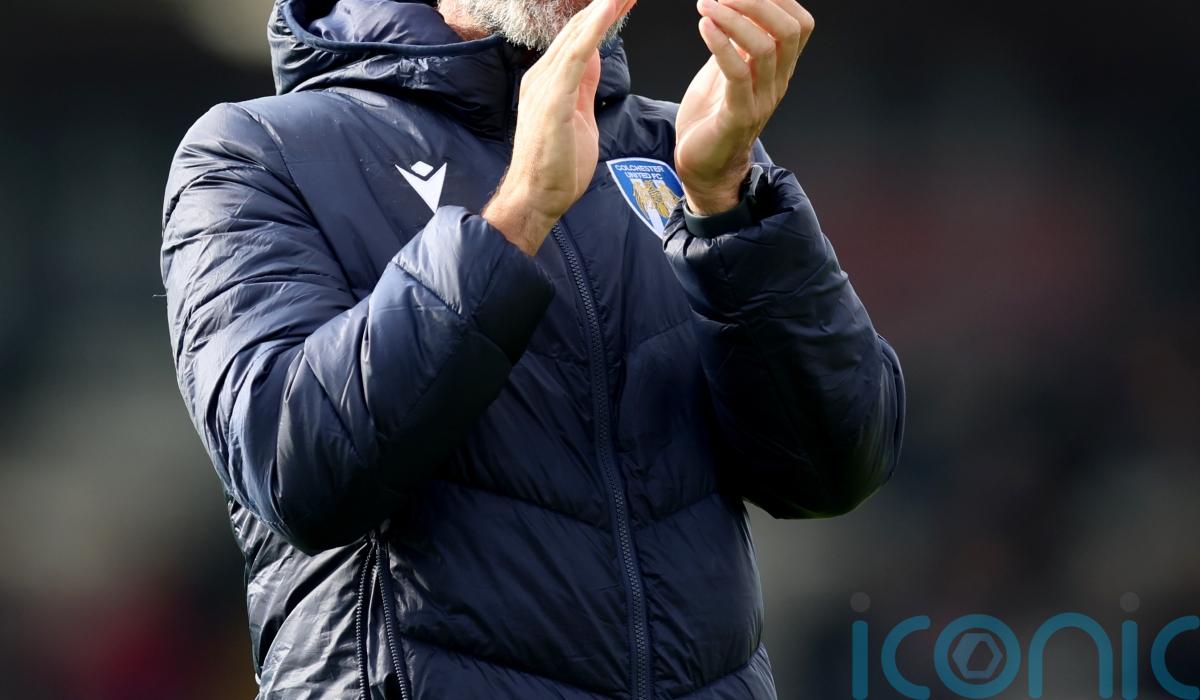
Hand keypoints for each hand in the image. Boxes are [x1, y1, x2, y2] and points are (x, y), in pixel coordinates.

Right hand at [484, 0, 636, 254]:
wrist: (536, 197)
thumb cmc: (555, 167)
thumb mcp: (577, 116)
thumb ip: (582, 86)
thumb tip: (592, 59)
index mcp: (548, 82)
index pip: (578, 41)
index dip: (602, 18)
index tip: (624, 1)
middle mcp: (541, 78)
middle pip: (577, 32)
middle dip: (605, 7)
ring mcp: (544, 87)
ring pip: (577, 38)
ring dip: (602, 10)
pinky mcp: (552, 100)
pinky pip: (575, 57)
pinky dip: (593, 31)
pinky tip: (608, 10)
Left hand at [675, 0, 813, 214]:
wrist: (703, 169)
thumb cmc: (711, 118)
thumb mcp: (724, 70)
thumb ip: (734, 42)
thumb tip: (732, 6)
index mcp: (778, 69)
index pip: (799, 24)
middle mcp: (777, 82)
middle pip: (789, 29)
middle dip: (757, 1)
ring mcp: (760, 100)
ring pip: (764, 47)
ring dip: (732, 18)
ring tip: (705, 5)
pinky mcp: (738, 115)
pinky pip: (737, 73)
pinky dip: (721, 44)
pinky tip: (704, 26)